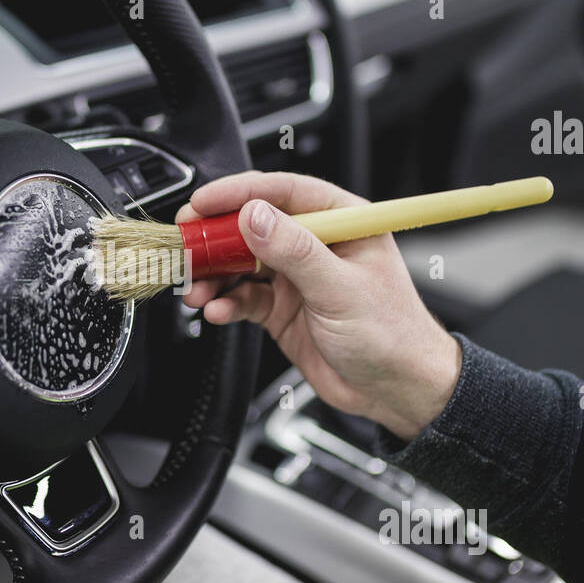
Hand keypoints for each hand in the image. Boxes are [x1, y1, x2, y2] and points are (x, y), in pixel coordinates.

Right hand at [177, 171, 460, 440]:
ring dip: (215, 275)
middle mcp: (316, 244)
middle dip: (216, 236)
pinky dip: (226, 304)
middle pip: (254, 225)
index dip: (240, 193)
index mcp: (342, 222)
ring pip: (242, 263)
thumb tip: (255, 216)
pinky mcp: (282, 308)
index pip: (284, 191)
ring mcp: (297, 277)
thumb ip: (296, 251)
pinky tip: (217, 312)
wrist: (397, 391)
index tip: (204, 202)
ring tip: (196, 289)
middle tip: (186, 244)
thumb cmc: (393, 334)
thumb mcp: (341, 289)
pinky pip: (244, 298)